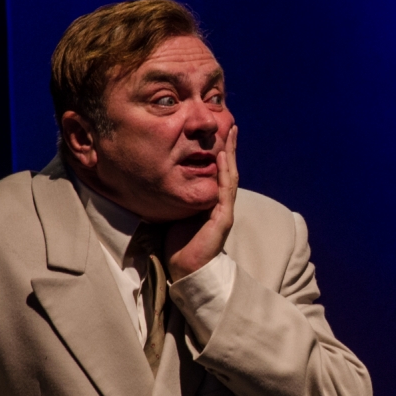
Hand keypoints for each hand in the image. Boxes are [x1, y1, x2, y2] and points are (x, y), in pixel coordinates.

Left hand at [166, 125, 238, 279]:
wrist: (185, 269)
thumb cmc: (179, 244)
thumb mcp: (177, 213)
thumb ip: (178, 198)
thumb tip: (163, 180)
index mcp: (212, 203)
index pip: (219, 173)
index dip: (221, 153)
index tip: (220, 134)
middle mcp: (221, 204)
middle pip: (228, 170)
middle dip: (230, 148)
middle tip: (231, 126)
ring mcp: (224, 210)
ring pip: (230, 176)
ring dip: (231, 154)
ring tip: (230, 134)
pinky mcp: (223, 219)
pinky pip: (224, 191)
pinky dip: (224, 173)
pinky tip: (222, 157)